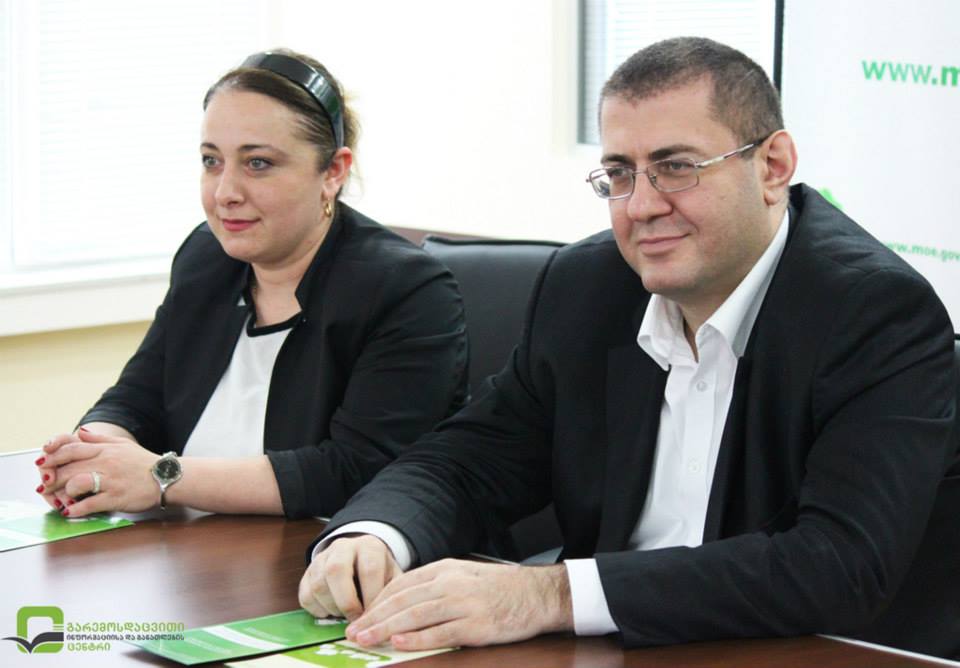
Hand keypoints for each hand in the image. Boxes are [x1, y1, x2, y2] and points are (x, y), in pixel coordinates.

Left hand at [36, 429, 160, 516]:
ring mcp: (111, 480)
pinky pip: (89, 504)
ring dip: (63, 493)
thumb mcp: (123, 445)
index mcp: (105, 450)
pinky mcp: (116, 497)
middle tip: (43, 486)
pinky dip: (76, 510)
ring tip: (58, 499)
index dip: (52, 455)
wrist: (168, 477)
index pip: (71, 448)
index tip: (42, 462)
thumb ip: (99, 439)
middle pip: (69, 468)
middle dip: (51, 478)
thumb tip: (80, 432)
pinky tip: (70, 512)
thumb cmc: (144, 463)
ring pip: (76, 483)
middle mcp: (106, 463)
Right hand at [300, 535, 401, 620]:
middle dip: (346, 602)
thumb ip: (391, 593)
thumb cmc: (379, 573)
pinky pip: (306, 596)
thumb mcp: (392, 576)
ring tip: (345, 615)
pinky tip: (332, 612)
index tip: (373, 615)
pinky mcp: (307, 573)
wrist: (359, 558)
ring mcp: (322, 558)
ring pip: (318, 585)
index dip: (371, 596)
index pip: (369, 568)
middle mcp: (343, 547)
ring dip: (332, 607)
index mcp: (369, 546)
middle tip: (355, 620)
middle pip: (336, 570)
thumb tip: (387, 618)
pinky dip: (318, 610)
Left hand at [345, 559, 572, 650]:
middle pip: (403, 601)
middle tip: (353, 632)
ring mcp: (464, 604)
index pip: (401, 585)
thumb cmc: (498, 588)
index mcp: (445, 570)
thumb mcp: (463, 575)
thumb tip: (401, 601)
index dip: (377, 602)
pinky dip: (417, 638)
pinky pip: (440, 633)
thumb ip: (434, 585)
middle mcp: (451, 584)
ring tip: (366, 639)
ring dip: (386, 628)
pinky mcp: (476, 625)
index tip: (359, 617)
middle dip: (374, 617)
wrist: (537, 594)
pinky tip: (399, 642)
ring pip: (416, 616)